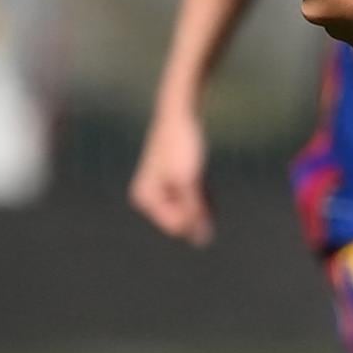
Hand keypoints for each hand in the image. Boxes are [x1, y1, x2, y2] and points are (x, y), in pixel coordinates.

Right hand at [129, 106, 214, 245]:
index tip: (201, 189)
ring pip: (191, 209)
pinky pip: (194, 198)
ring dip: (203, 200)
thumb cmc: (182, 144)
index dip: (196, 215)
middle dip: (199, 208)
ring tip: (200, 175)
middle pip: (184, 219)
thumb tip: (202, 241)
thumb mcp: (188, 181)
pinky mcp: (176, 180)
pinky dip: (205, 193)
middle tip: (200, 178)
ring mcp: (162, 188)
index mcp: (145, 198)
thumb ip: (194, 211)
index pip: (177, 227)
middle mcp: (149, 196)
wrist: (182, 111)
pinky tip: (207, 179)